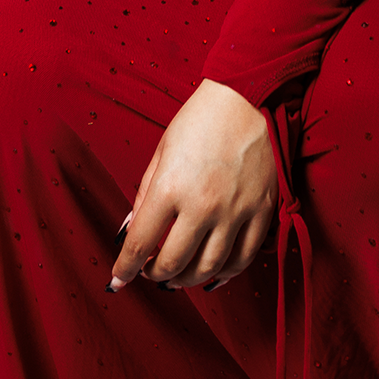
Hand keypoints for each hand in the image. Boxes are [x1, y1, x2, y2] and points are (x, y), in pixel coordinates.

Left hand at [110, 80, 276, 291]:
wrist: (244, 98)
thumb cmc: (197, 121)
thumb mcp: (160, 153)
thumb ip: (145, 196)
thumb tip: (132, 233)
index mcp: (170, 187)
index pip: (140, 244)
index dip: (125, 268)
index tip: (118, 279)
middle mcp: (202, 204)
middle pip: (173, 263)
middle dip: (155, 275)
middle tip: (150, 273)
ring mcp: (235, 210)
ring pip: (208, 268)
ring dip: (187, 280)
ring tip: (177, 277)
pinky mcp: (260, 210)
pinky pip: (243, 257)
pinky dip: (225, 274)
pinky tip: (212, 275)